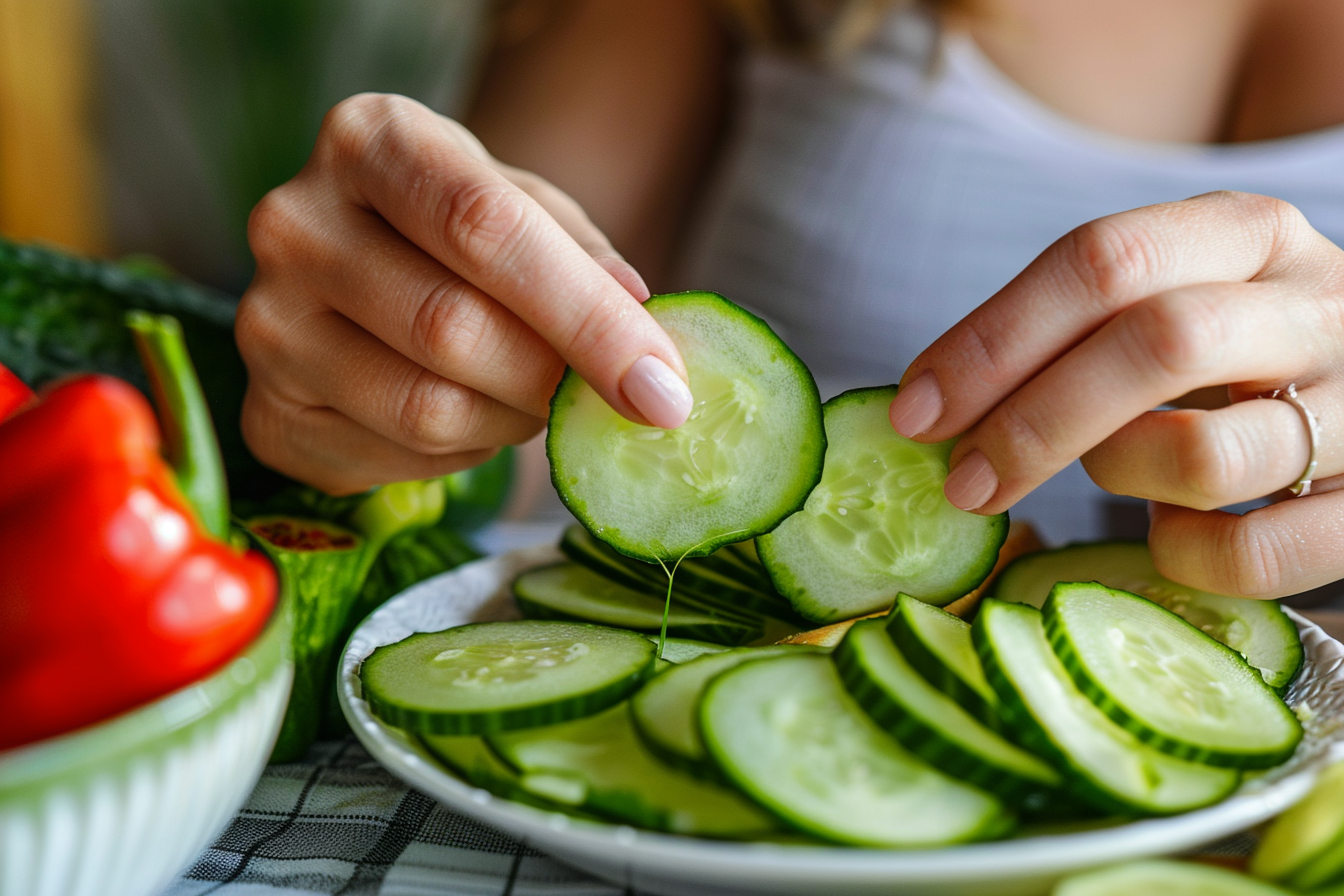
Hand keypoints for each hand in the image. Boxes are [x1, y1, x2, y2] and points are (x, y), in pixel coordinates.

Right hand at [237, 93, 691, 493]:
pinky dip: (460, 456)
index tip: (664, 389)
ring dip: (511, 423)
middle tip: (605, 399)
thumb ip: (586, 262)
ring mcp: (268, 324)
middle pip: (452, 328)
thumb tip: (645, 335)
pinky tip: (468, 419)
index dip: (586, 318)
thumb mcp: (529, 212)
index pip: (485, 229)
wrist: (360, 274)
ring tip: (531, 399)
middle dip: (553, 380)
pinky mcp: (268, 413)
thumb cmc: (457, 233)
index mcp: (369, 141)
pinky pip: (396, 459)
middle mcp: (295, 224)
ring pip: (425, 408)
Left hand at [888, 191, 1343, 597]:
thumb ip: (1072, 330)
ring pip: (1205, 455)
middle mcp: (1319, 305)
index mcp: (1248, 233)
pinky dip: (1182, 555)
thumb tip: (927, 408)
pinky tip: (1166, 532)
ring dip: (1119, 476)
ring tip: (1108, 472)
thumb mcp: (1171, 299)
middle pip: (1157, 343)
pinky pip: (1254, 554)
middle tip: (960, 480)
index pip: (1104, 261)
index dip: (993, 339)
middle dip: (1034, 420)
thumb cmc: (1238, 351)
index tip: (915, 410)